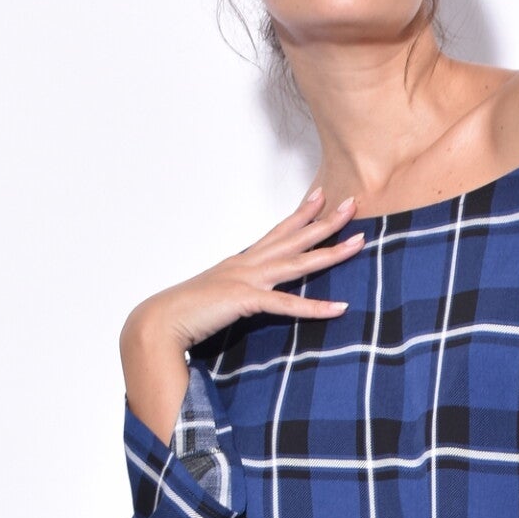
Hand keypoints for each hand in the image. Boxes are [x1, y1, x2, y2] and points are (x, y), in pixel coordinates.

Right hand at [119, 186, 368, 440]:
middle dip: (325, 221)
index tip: (321, 195)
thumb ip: (237, 294)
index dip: (301, 214)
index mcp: (242, 262)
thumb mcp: (218, 298)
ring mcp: (247, 280)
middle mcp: (247, 264)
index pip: (278, 232)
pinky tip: (339, 307)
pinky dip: (314, 307)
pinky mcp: (245, 300)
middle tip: (352, 203)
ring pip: (298, 262)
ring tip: (358, 241)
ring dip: (330, 252)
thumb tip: (248, 298)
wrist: (160, 322)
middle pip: (294, 238)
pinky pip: (287, 305)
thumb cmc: (187, 314)